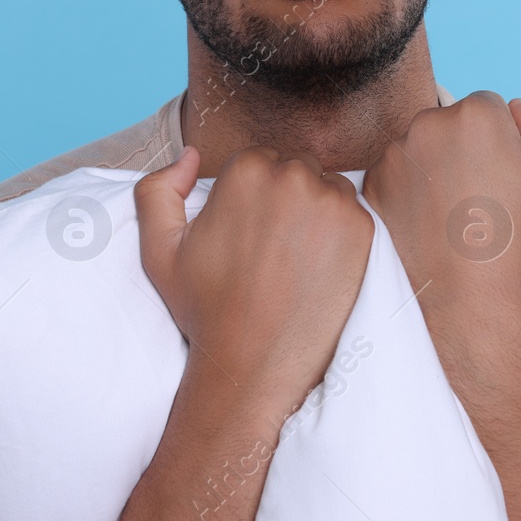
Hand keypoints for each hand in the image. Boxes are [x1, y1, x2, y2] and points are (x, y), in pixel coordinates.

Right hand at [135, 144, 373, 413]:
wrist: (252, 363)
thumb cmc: (205, 309)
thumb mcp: (159, 249)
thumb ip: (158, 190)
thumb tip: (191, 157)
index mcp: (247, 170)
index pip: (261, 162)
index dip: (254, 198)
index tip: (249, 234)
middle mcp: (293, 176)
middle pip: (297, 170)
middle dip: (287, 199)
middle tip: (272, 249)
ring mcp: (332, 202)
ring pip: (328, 188)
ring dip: (316, 212)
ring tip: (295, 259)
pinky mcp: (362, 229)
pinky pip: (354, 213)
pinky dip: (341, 234)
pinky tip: (319, 267)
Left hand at [362, 91, 520, 331]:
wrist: (475, 305)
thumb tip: (517, 110)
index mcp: (476, 115)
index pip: (491, 107)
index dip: (505, 142)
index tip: (507, 178)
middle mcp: (427, 125)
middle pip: (453, 122)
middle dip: (468, 148)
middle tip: (485, 198)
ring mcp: (394, 156)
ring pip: (424, 146)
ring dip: (439, 165)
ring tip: (459, 213)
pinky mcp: (373, 186)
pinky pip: (399, 172)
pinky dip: (413, 188)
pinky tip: (434, 221)